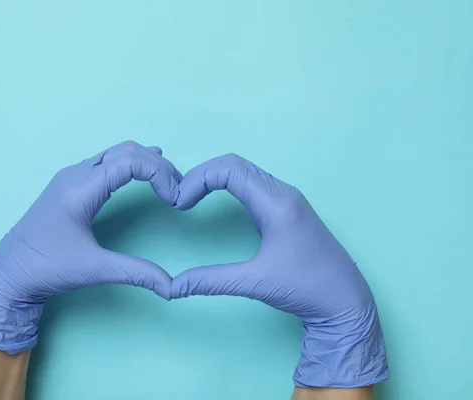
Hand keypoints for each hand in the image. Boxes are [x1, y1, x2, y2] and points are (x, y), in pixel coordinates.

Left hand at [0, 141, 181, 353]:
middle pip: (125, 151)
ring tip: (167, 182)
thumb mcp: (93, 270)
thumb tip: (171, 285)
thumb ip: (135, 272)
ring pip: (115, 153)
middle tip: (177, 188)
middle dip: (156, 165)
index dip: (159, 172)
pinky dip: (129, 164)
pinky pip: (105, 162)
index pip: (129, 161)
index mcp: (79, 190)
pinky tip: (143, 173)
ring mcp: (70, 177)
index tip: (173, 197)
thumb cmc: (46, 269)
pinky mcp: (69, 184)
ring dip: (143, 162)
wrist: (8, 273)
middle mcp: (74, 175)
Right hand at [171, 153, 388, 387]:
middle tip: (180, 199)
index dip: (198, 179)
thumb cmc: (307, 288)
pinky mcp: (287, 208)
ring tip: (192, 198)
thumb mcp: (255, 283)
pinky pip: (253, 183)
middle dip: (202, 176)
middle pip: (234, 164)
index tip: (180, 204)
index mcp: (276, 203)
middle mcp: (283, 193)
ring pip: (244, 171)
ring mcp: (287, 198)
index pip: (229, 169)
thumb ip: (211, 281)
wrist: (345, 301)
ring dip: (215, 178)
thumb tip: (174, 286)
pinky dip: (229, 185)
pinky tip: (217, 202)